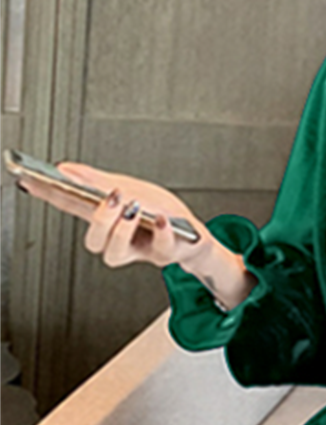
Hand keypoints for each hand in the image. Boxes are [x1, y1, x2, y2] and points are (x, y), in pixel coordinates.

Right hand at [16, 162, 214, 270]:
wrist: (195, 236)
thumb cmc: (163, 214)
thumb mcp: (134, 189)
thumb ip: (101, 182)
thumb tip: (66, 169)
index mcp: (107, 219)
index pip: (72, 206)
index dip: (49, 196)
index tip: (31, 179)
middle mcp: (118, 240)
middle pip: (92, 241)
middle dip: (99, 220)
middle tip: (112, 198)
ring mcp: (139, 251)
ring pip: (115, 254)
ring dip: (122, 230)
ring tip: (133, 209)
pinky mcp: (164, 255)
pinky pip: (160, 248)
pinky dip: (161, 232)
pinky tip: (161, 219)